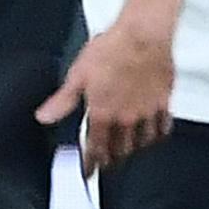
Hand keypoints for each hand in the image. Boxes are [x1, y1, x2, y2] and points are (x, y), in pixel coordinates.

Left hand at [38, 17, 173, 174]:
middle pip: (120, 150)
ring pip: (142, 142)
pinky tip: (152, 134)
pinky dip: (156, 135)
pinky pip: (162, 127)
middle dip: (111, 158)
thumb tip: (44, 117)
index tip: (89, 172)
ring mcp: (147, 111)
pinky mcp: (164, 101)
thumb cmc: (111, 49)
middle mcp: (126, 118)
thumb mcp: (77, 74)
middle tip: (106, 162)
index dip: (91, 164)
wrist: (144, 35)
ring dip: (132, 149)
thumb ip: (62, 100)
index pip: (95, 148)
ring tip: (126, 150)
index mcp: (103, 113)